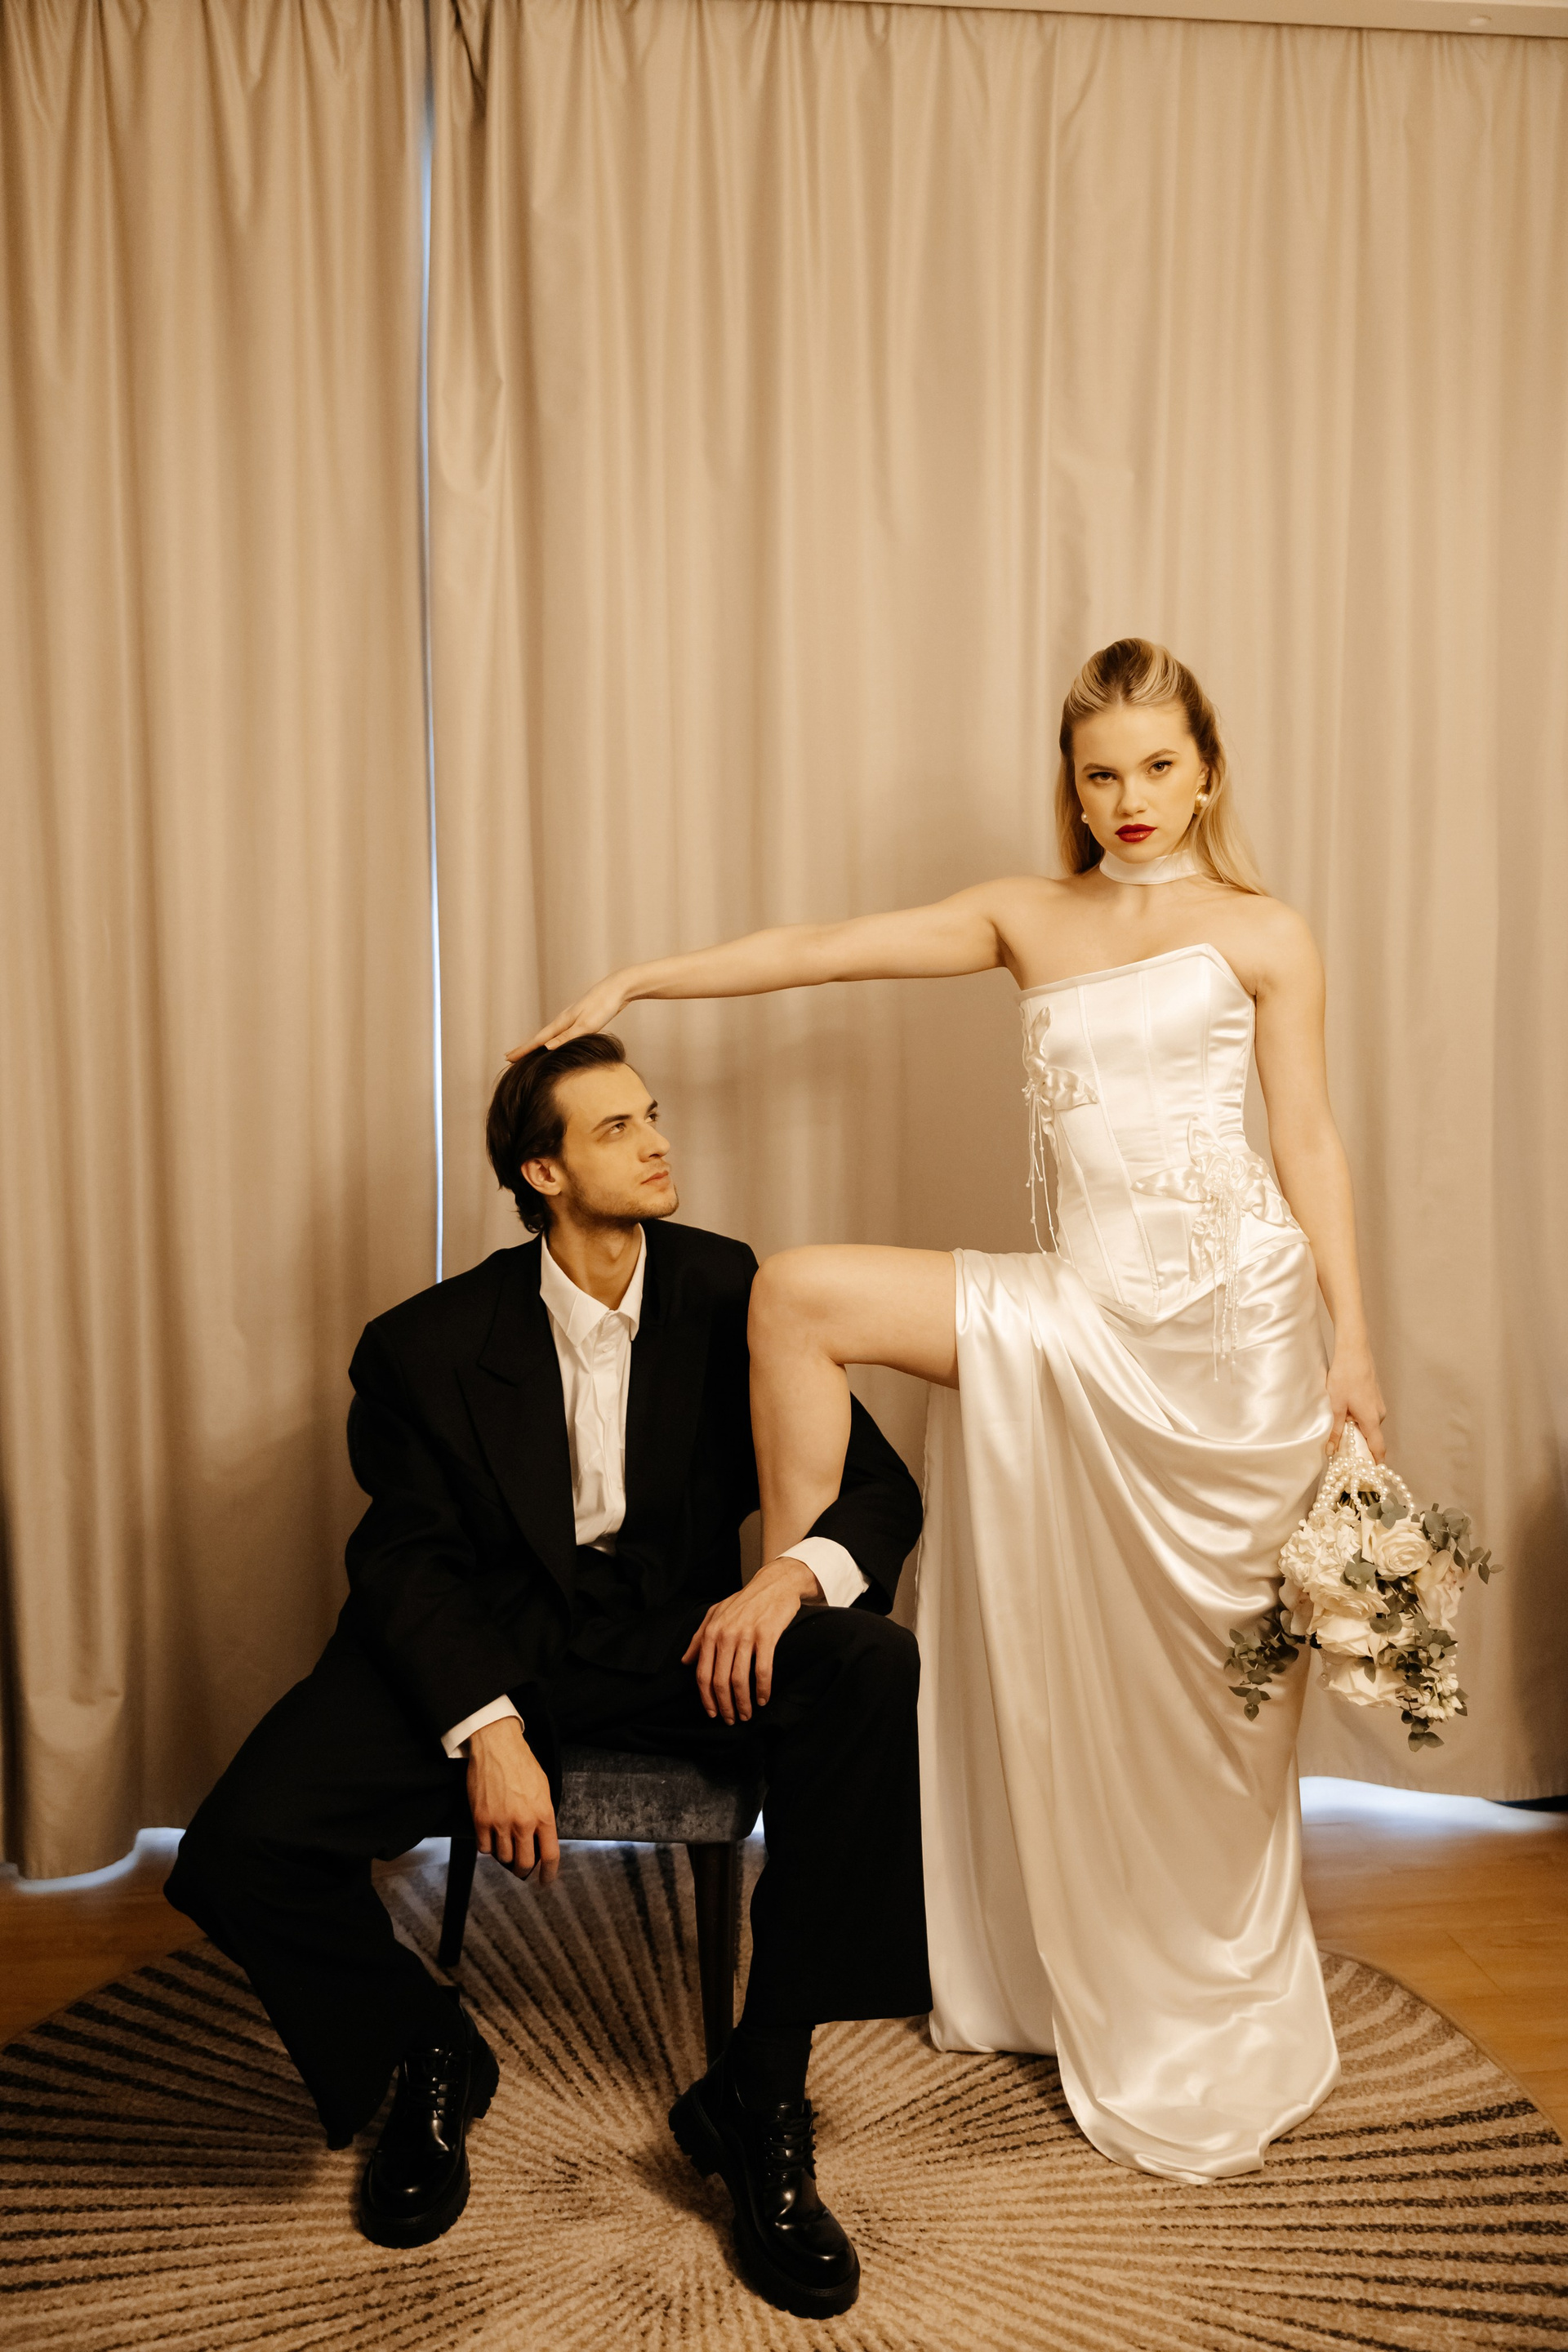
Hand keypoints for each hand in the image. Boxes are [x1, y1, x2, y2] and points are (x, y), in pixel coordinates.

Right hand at [466, 1717, 559, 1883]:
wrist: (497, 1746)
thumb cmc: (522, 1764)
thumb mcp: (544, 1789)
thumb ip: (543, 1815)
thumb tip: (541, 1838)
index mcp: (544, 1814)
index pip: (550, 1855)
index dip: (549, 1873)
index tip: (545, 1882)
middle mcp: (523, 1822)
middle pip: (524, 1863)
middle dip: (524, 1871)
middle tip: (522, 1870)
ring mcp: (500, 1822)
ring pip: (503, 1857)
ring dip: (505, 1856)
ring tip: (506, 1846)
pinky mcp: (481, 1820)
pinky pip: (484, 1848)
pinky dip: (488, 1847)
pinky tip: (491, 1837)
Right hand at [509, 970, 633, 1060]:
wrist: (618, 989)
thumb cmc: (603, 1006)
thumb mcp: (586, 1025)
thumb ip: (567, 1037)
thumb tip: (546, 1047)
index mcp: (562, 1022)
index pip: (538, 1040)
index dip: (523, 1050)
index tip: (508, 1058)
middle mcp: (563, 1020)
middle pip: (540, 1037)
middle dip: (525, 1048)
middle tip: (510, 1057)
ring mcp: (571, 1019)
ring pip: (550, 1035)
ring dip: (537, 1044)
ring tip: (528, 1052)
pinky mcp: (581, 1019)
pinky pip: (560, 1033)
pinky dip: (552, 1041)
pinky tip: (555, 1043)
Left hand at [681, 1556, 822, 1723]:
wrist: (774, 1584)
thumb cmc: (744, 1601)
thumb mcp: (715, 1614)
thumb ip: (698, 1638)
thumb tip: (685, 1661)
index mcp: (710, 1632)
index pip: (702, 1673)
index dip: (706, 1698)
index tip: (712, 1713)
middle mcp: (725, 1635)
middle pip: (720, 1681)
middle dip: (725, 1706)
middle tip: (731, 1719)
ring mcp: (746, 1636)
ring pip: (740, 1679)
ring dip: (743, 1703)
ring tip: (747, 1714)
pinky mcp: (767, 1636)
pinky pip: (762, 1670)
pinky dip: (762, 1689)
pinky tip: (763, 1698)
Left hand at [1326, 1341, 1385, 1461]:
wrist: (1354, 1352)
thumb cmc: (1345, 1377)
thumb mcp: (1335, 1406)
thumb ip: (1335, 1431)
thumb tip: (1332, 1451)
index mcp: (1371, 1419)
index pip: (1378, 1448)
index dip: (1375, 1463)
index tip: (1372, 1476)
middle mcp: (1379, 1414)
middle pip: (1371, 1438)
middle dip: (1359, 1447)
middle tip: (1343, 1455)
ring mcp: (1378, 1405)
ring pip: (1368, 1425)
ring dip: (1356, 1431)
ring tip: (1339, 1432)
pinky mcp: (1374, 1398)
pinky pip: (1368, 1416)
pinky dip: (1358, 1421)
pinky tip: (1344, 1415)